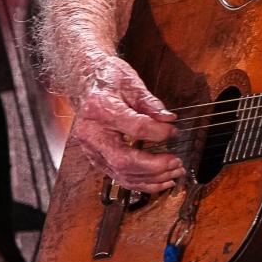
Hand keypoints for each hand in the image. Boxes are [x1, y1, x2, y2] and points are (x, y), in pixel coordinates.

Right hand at [69, 54, 184, 193]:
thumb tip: (169, 120)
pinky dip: (142, 183)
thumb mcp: (130, 82)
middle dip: (154, 166)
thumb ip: (150, 103)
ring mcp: (92, 149)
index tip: (174, 131)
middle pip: (123, 160)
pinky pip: (119, 177)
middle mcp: (91, 133)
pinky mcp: (97, 158)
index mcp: (99, 109)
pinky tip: (160, 181)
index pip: (133, 127)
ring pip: (122, 174)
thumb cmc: (107, 78)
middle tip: (177, 163)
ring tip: (175, 173)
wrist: (85, 83)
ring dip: (152, 178)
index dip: (158, 133)